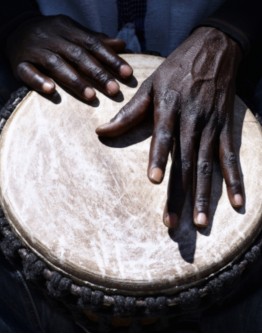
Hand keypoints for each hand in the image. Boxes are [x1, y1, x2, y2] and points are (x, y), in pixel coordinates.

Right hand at [5, 15, 132, 100]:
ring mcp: (35, 50)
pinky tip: (52, 91)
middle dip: (98, 73)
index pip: (93, 44)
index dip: (110, 59)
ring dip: (74, 80)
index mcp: (68, 29)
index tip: (127, 74)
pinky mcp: (20, 63)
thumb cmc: (52, 35)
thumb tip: (122, 44)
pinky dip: (39, 81)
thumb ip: (96, 40)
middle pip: (78, 55)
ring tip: (91, 96)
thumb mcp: (73, 32)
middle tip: (114, 90)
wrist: (15, 29)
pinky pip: (28, 71)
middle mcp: (52, 38)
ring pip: (56, 64)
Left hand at [96, 27, 243, 227]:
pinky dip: (234, 180)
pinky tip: (236, 202)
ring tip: (201, 222)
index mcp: (170, 109)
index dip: (159, 157)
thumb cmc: (177, 69)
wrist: (214, 50)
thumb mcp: (149, 84)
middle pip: (185, 161)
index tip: (155, 180)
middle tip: (172, 222)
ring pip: (207, 166)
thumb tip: (101, 132)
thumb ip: (128, 112)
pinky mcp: (226, 129)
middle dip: (179, 193)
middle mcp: (192, 121)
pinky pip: (230, 158)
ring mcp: (211, 127)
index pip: (164, 136)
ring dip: (204, 195)